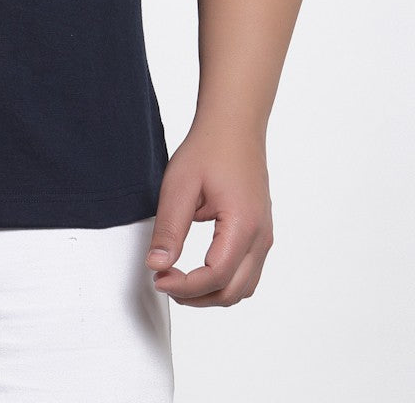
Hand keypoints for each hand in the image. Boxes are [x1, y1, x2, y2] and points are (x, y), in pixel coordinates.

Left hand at [145, 119, 273, 305]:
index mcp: (243, 224)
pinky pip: (248, 272)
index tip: (158, 278)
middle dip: (196, 296)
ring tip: (178, 279)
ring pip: (243, 287)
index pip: (216, 275)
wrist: (234, 126)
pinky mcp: (261, 233)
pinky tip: (198, 269)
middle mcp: (261, 236)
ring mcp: (265, 236)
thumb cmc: (208, 149)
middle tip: (164, 281)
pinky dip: (224, 281)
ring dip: (211, 293)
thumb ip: (169, 228)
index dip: (184, 285)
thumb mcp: (179, 185)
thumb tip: (157, 265)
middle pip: (232, 291)